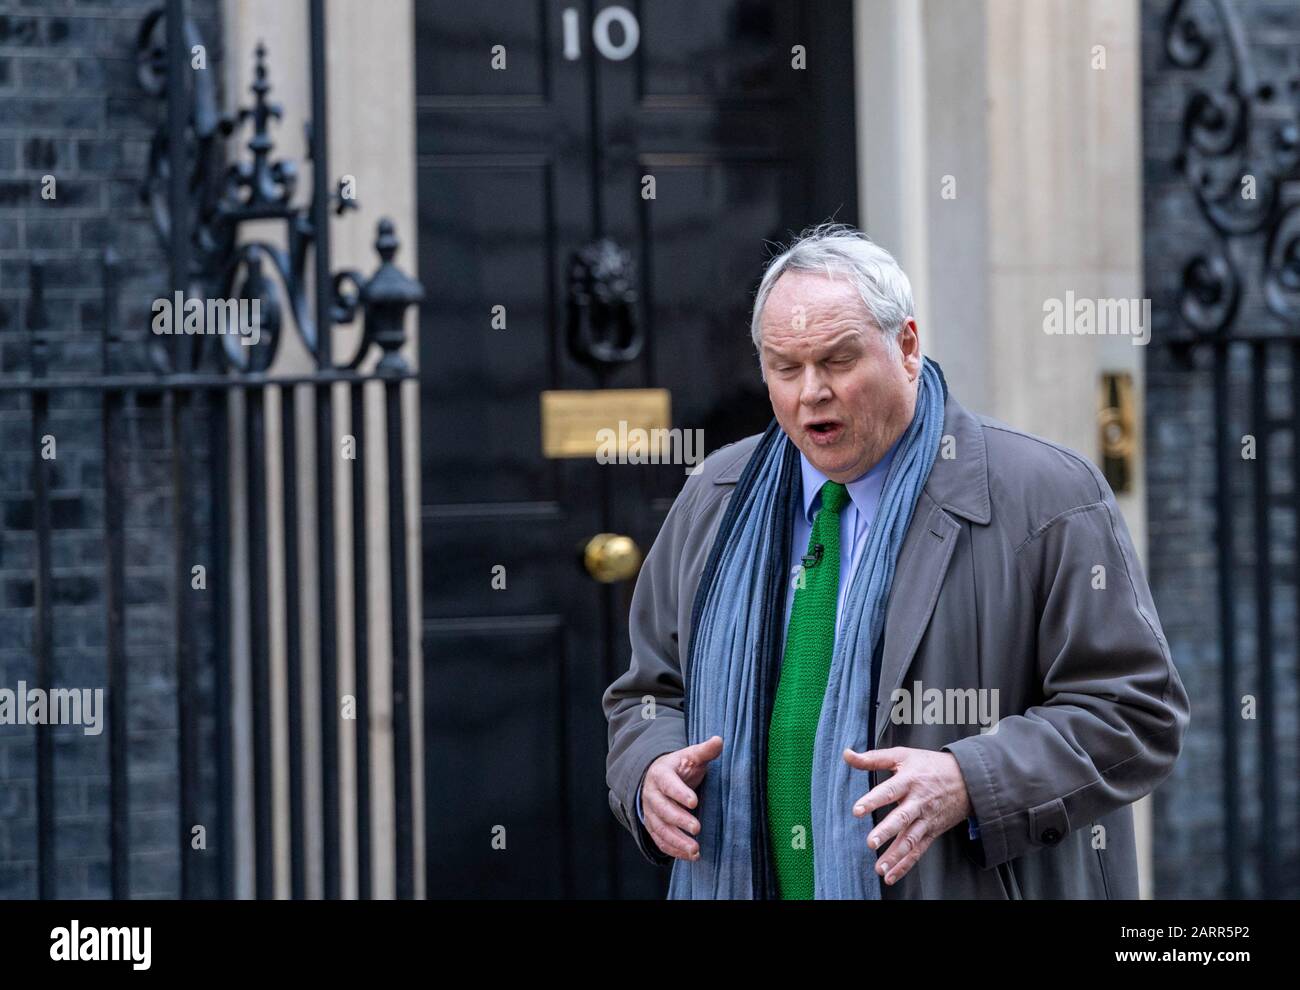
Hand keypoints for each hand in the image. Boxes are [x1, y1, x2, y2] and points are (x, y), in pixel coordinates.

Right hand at [641, 736, 722, 860]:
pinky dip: (673, 850)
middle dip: (679, 820)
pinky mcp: (653, 826)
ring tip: (696, 849)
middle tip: (697, 828)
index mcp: (660, 774)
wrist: (657, 778)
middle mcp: (652, 795)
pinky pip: (660, 840)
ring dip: (677, 840)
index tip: (694, 802)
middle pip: (663, 809)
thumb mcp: (691, 756)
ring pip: (660, 828)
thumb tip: (719, 740)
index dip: (680, 793)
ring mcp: (650, 812)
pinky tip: (690, 856)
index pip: (668, 785)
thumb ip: (705, 751)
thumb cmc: (679, 767)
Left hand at [842, 746, 970, 885]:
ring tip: (880, 867)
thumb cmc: (930, 765)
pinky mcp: (931, 832)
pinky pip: (918, 851)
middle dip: (886, 831)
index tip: (857, 810)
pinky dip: (905, 865)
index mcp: (909, 780)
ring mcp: (926, 819)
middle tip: (871, 842)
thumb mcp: (902, 755)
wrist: (968, 779)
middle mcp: (918, 801)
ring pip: (910, 839)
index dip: (873, 800)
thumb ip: (873, 758)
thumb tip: (847, 754)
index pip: (889, 791)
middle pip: (902, 818)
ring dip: (895, 855)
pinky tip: (890, 875)